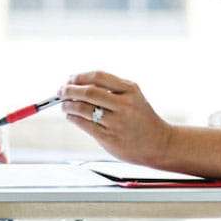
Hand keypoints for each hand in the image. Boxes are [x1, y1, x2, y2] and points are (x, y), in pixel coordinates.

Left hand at [58, 70, 175, 164]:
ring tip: (64, 105)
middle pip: (88, 92)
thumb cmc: (141, 118)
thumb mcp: (133, 97)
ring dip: (68, 105)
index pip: (99, 77)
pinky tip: (71, 116)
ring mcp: (117, 122)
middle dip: (69, 90)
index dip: (80, 77)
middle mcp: (124, 105)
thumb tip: (75, 83)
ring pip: (82, 109)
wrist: (159, 144)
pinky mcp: (109, 137)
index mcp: (130, 90)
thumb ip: (110, 89)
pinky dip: (72, 117)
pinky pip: (83, 124)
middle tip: (60, 91)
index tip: (70, 79)